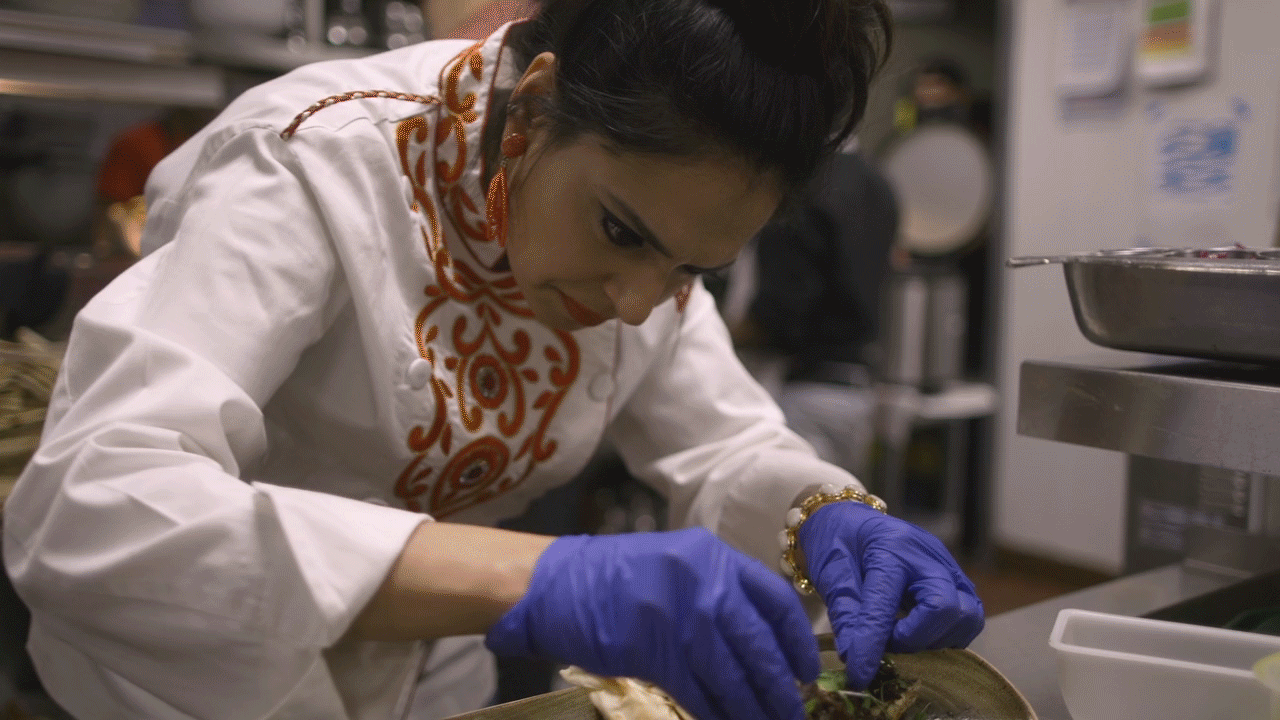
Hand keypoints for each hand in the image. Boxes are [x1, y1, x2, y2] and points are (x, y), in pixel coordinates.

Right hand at [485, 527, 819, 719]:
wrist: (557, 582)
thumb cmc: (618, 576)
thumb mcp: (679, 565)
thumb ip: (720, 591)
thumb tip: (763, 644)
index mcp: (713, 556)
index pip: (774, 599)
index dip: (798, 641)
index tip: (807, 671)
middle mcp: (703, 582)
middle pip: (758, 643)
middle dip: (779, 686)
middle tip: (792, 712)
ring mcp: (678, 615)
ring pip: (732, 674)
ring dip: (752, 708)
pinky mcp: (652, 650)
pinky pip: (698, 691)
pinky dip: (716, 713)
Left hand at [797, 501, 983, 687]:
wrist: (852, 519)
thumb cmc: (838, 541)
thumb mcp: (831, 573)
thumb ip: (845, 614)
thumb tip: (854, 658)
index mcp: (890, 548)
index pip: (886, 605)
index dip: (872, 645)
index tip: (859, 675)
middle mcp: (928, 555)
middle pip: (947, 608)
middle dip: (916, 638)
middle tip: (886, 642)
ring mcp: (948, 565)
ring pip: (967, 616)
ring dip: (934, 638)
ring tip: (900, 635)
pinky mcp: (957, 578)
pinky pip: (968, 616)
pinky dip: (945, 633)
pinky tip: (915, 630)